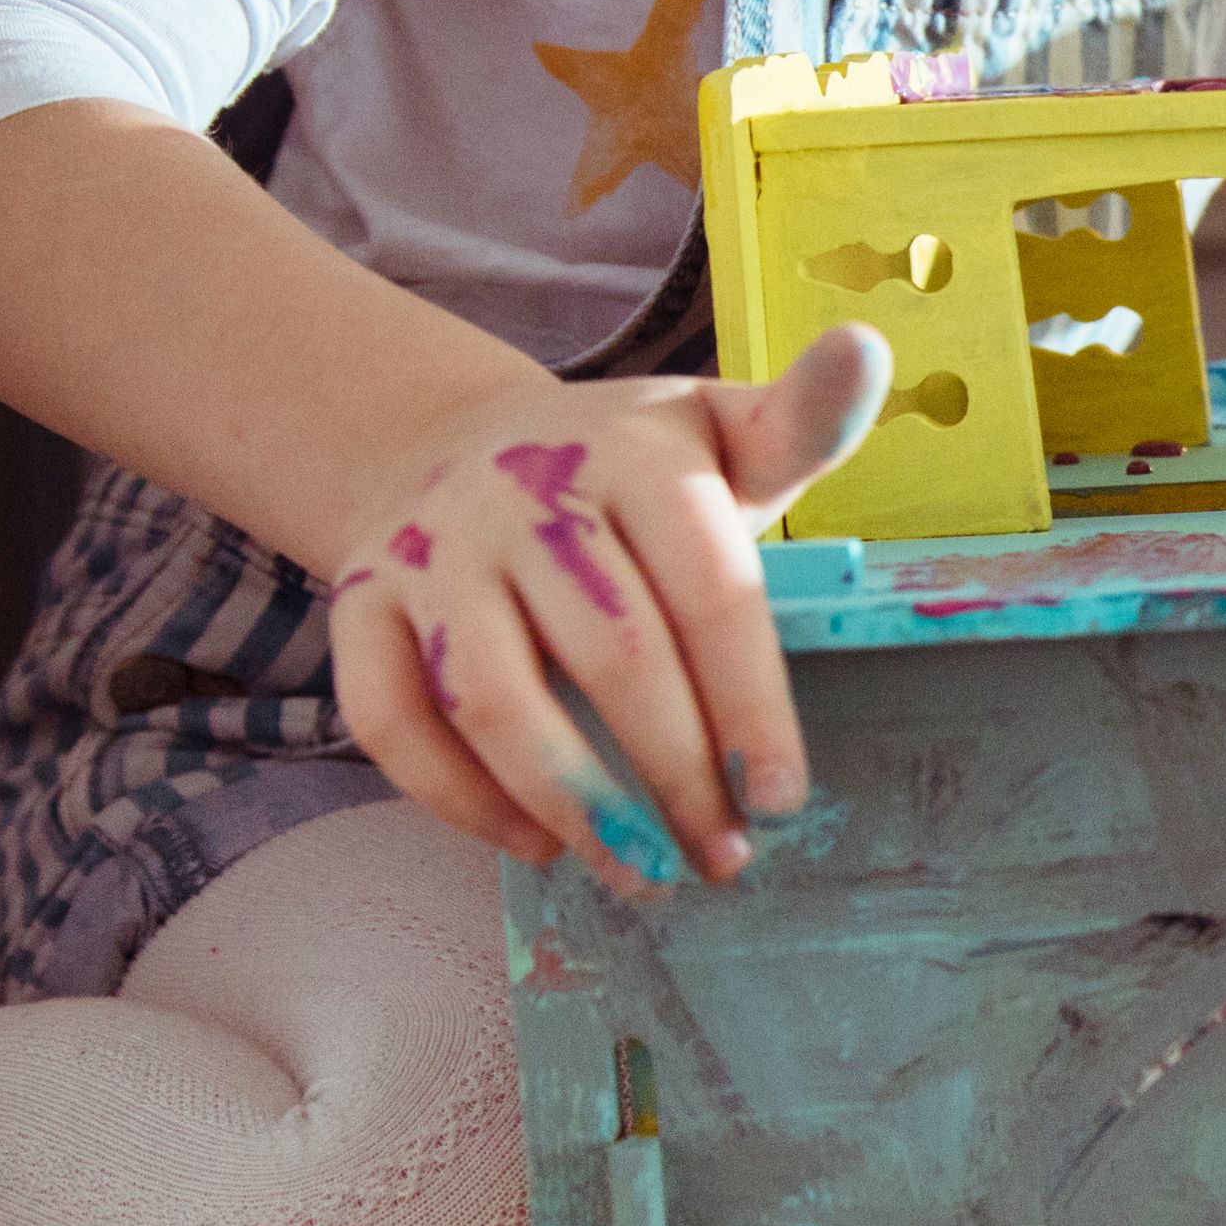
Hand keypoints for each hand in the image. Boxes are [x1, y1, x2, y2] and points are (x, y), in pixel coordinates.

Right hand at [319, 326, 887, 884]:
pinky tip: (538, 845)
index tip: (782, 799)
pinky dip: (460, 800)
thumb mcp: (723, 436)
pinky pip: (393, 721)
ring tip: (644, 875)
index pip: (707, 590)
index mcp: (634, 453)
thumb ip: (803, 421)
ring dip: (576, 806)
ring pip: (495, 701)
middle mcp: (522, 493)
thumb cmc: (630, 473)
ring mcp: (431, 550)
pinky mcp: (357, 604)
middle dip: (677, 777)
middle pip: (611, 656)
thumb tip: (868, 350)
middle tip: (724, 860)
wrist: (454, 445)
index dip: (749, 704)